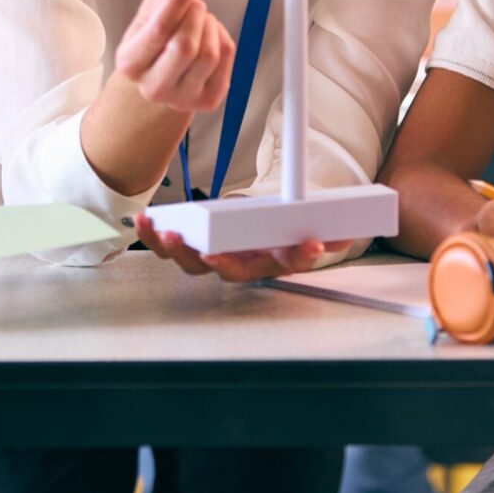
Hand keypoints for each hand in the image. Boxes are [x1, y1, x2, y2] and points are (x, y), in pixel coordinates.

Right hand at [113, 0, 234, 113]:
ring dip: (209, 24)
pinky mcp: (208, 101)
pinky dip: (221, 37)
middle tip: (194, 2)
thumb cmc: (153, 46)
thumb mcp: (147, 17)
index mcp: (131, 63)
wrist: (160, 80)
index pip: (158, 28)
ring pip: (209, 52)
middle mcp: (153, 87)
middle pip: (185, 45)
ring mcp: (182, 99)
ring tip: (200, 20)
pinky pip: (226, 57)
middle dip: (195, 13)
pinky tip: (209, 36)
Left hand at [133, 214, 330, 281]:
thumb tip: (348, 231)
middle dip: (221, 263)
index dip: (300, 255)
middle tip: (211, 254)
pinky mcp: (193, 247)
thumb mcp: (309, 224)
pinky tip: (145, 220)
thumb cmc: (282, 225)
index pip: (293, 260)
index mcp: (278, 258)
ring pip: (195, 265)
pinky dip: (154, 236)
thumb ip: (329, 229)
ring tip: (169, 232)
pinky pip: (170, 248)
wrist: (262, 225)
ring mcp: (217, 259)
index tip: (308, 244)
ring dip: (179, 251)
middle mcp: (246, 264)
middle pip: (233, 272)